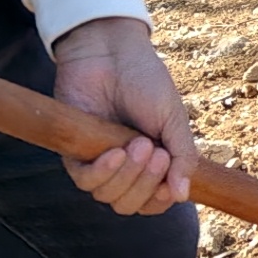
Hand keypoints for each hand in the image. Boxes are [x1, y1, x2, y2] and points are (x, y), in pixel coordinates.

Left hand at [51, 15, 196, 216]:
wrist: (111, 52)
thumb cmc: (145, 81)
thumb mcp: (174, 119)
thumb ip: (183, 157)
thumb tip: (184, 195)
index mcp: (151, 164)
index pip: (154, 202)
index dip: (161, 199)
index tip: (170, 177)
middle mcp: (124, 169)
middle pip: (130, 204)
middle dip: (146, 184)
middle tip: (156, 152)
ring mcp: (98, 161)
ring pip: (107, 196)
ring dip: (127, 176)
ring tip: (139, 143)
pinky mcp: (74, 152)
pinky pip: (84, 180)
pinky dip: (102, 171)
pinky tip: (115, 152)